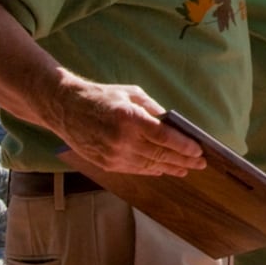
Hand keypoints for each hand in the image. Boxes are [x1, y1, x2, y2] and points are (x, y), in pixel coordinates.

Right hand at [52, 78, 203, 177]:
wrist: (65, 108)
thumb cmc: (101, 97)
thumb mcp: (131, 94)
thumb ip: (154, 110)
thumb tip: (174, 126)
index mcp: (130, 119)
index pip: (165, 138)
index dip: (185, 147)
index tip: (199, 151)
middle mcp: (122, 140)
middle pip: (161, 155)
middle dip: (183, 160)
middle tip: (200, 163)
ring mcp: (113, 155)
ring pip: (149, 166)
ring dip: (170, 168)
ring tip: (186, 169)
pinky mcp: (106, 164)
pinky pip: (135, 170)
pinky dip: (152, 170)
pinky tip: (163, 170)